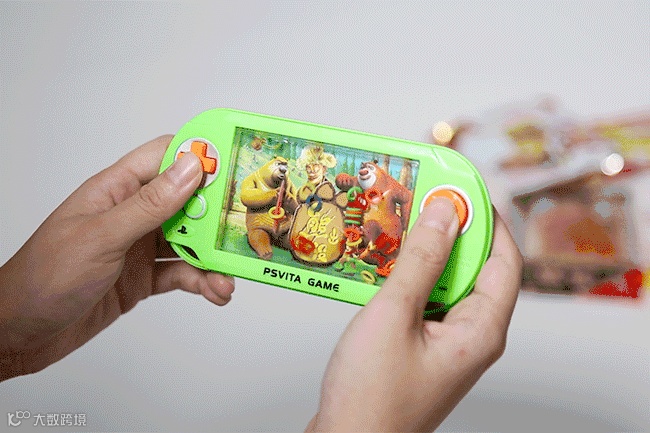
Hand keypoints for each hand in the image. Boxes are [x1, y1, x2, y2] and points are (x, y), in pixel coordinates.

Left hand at [0, 136, 234, 381]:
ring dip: (211, 257)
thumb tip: (191, 168)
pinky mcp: (142, 278)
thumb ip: (149, 205)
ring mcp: (137, 247)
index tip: (234, 163)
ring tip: (227, 277)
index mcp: (115, 190)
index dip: (198, 155)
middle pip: (185, 202)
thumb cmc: (45, 277)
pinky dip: (201, 281)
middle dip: (215, 216)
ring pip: (188, 242)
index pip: (163, 158)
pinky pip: (181, 273)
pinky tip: (214, 291)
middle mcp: (130, 214)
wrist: (19, 333)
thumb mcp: (102, 237)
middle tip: (240, 229)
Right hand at [307, 198, 521, 431]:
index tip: (462, 187)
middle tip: (423, 199)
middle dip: (451, 232)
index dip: (488, 219)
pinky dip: (411, 277)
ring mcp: (448, 343)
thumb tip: (445, 212)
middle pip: (476, 268)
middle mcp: (472, 335)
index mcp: (481, 330)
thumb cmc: (371, 395)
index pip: (505, 260)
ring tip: (399, 225)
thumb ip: (421, 261)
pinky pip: (427, 300)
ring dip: (426, 253)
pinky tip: (384, 263)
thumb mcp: (395, 315)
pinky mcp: (423, 347)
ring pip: (447, 282)